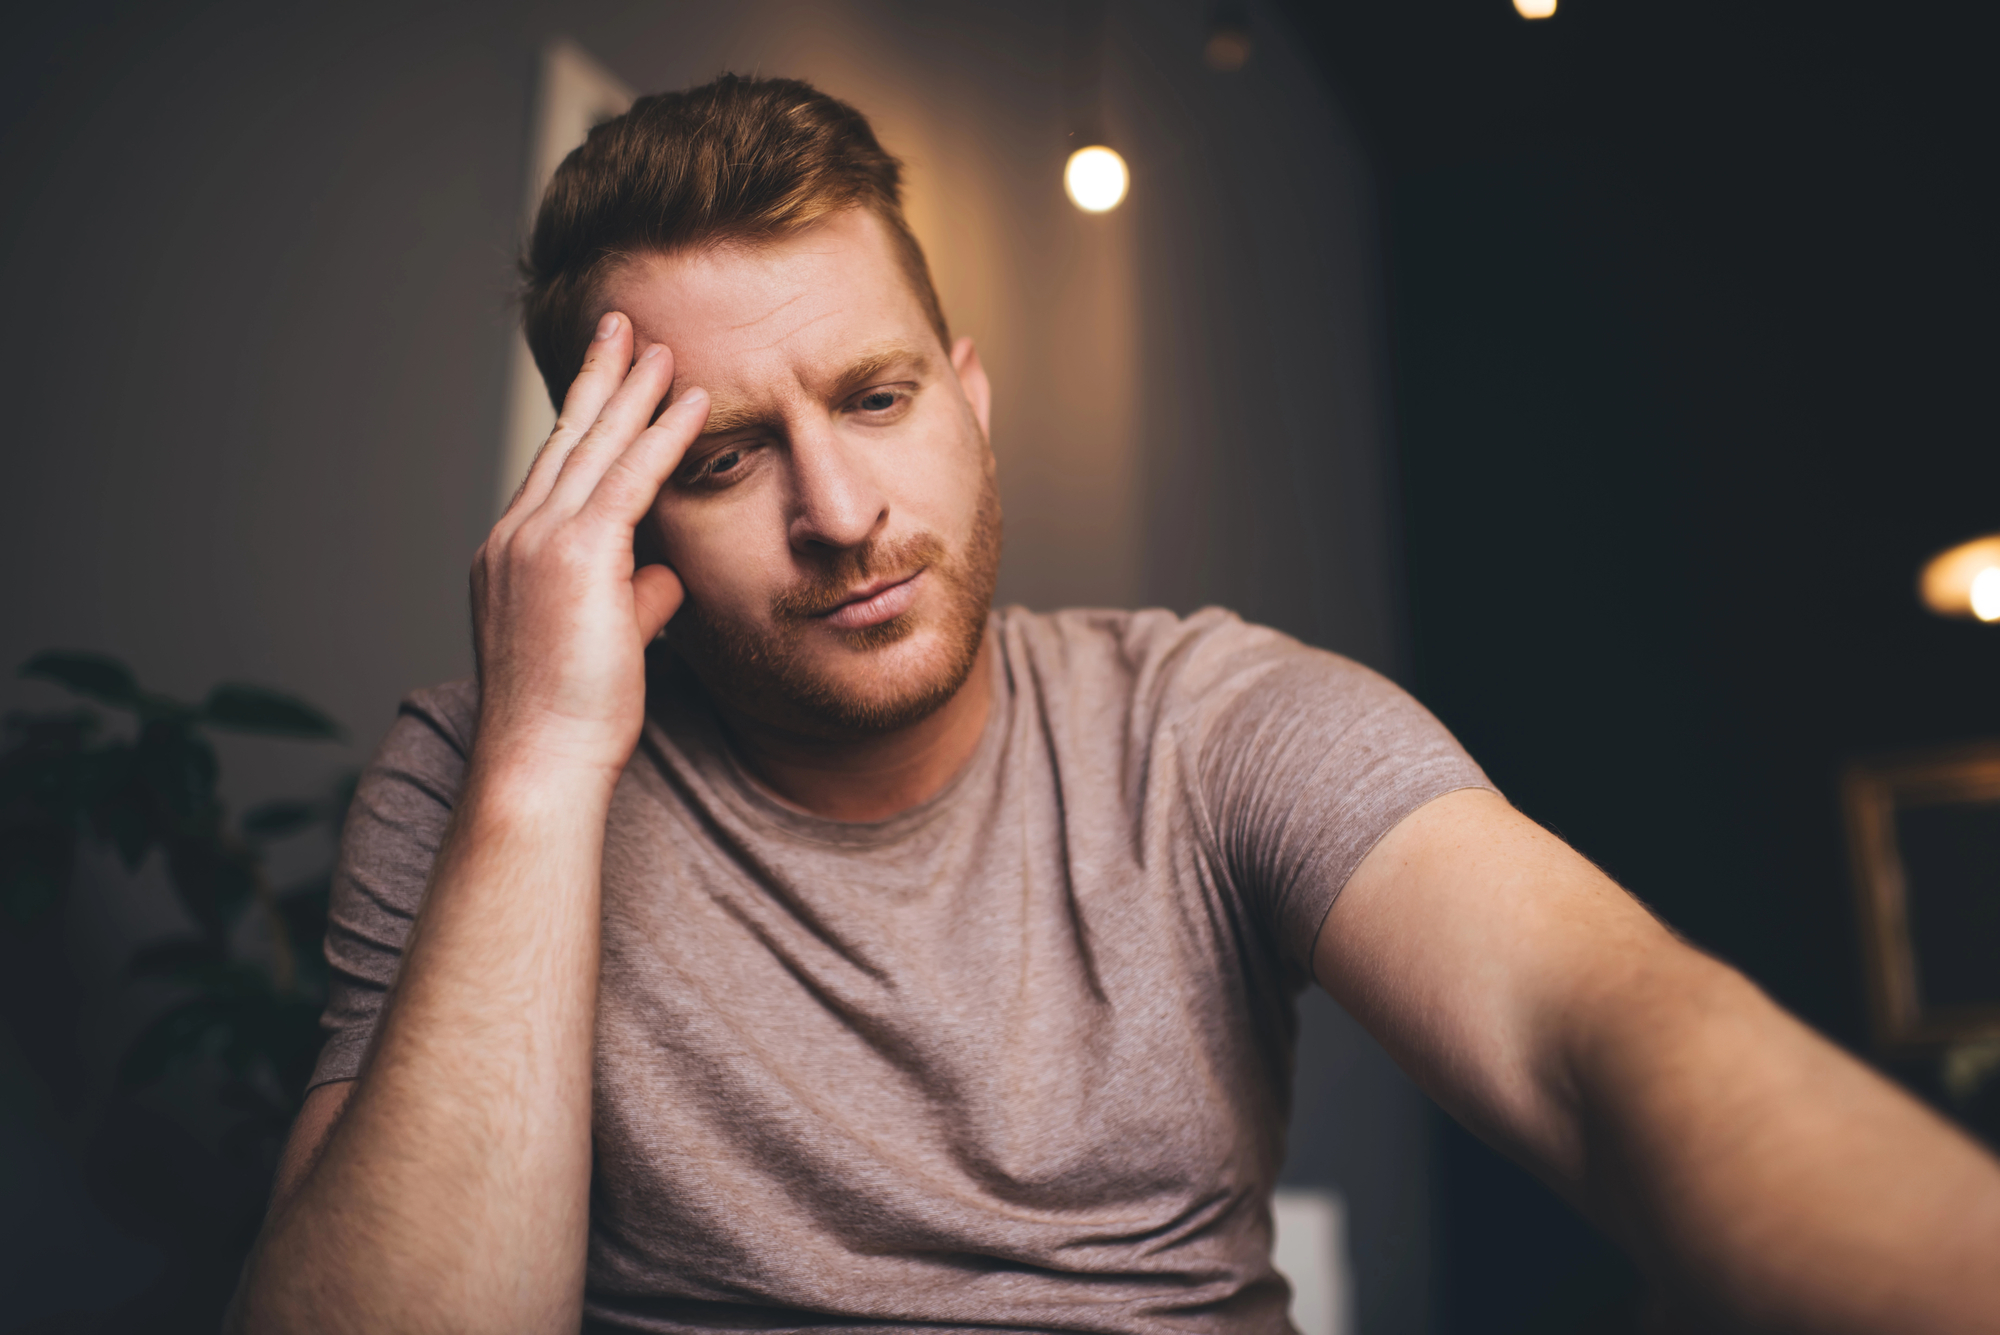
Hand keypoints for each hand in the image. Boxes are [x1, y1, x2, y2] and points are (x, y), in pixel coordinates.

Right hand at [469, 312, 709, 781]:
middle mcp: (515, 537)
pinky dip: (662, 436)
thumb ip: (636, 600)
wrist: (540, 763)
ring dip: (633, 391)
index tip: (607, 376)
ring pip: (594, 448)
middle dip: (599, 378)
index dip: (584, 417)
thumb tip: (666, 576)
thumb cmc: (572, 721)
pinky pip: (628, 480)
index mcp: (513, 555)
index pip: (557, 470)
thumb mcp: (608, 644)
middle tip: (622, 325)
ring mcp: (537, 543)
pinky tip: (692, 403)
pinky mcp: (574, 558)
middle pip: (566, 439)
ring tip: (662, 344)